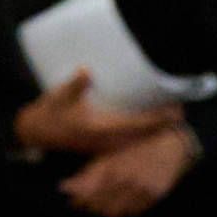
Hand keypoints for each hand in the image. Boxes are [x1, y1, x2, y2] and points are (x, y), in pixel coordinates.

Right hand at [12, 68, 161, 160]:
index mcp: (100, 129)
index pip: (136, 126)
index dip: (157, 120)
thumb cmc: (49, 113)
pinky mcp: (102, 145)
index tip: (175, 111)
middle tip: (180, 112)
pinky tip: (149, 125)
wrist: (36, 133)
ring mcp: (105, 145)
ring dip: (153, 130)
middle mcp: (106, 141)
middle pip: (142, 136)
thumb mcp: (59, 96)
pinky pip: (129, 142)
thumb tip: (86, 70)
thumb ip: (75, 85)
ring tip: (169, 117)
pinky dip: (142, 134)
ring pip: (137, 141)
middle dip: (161, 125)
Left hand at [61, 119, 193, 216]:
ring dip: (107, 211)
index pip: (90, 197)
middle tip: (87, 204)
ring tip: (102, 204)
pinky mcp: (156, 195)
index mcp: (113, 170)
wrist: (169, 143)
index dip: (80, 202)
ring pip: (118, 213)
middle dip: (92, 208)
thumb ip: (86, 174)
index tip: (74, 202)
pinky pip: (134, 211)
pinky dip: (124, 210)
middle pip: (102, 208)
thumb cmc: (133, 146)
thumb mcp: (108, 156)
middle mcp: (129, 182)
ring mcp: (144, 189)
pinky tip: (119, 203)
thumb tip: (63, 188)